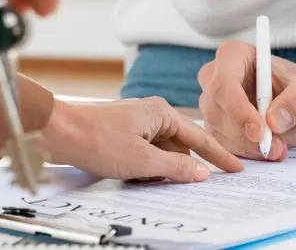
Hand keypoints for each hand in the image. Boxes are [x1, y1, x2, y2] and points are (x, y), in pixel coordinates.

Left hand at [42, 98, 243, 181]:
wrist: (58, 133)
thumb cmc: (96, 140)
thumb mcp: (142, 160)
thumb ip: (175, 167)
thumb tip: (201, 173)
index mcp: (162, 113)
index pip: (200, 138)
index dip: (220, 155)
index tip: (237, 168)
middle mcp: (152, 114)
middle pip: (182, 145)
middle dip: (188, 165)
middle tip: (206, 181)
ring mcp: (138, 124)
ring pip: (163, 152)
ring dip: (165, 169)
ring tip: (162, 180)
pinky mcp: (125, 135)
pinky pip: (148, 154)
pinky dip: (150, 167)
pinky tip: (143, 177)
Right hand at [198, 41, 295, 160]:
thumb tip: (273, 121)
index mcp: (234, 56)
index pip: (224, 82)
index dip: (238, 110)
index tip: (260, 132)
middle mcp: (216, 78)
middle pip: (216, 110)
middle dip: (244, 135)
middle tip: (276, 147)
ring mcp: (214, 104)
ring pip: (217, 132)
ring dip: (248, 148)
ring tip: (279, 148)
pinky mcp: (217, 127)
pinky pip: (221, 147)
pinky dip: (246, 154)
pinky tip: (269, 151)